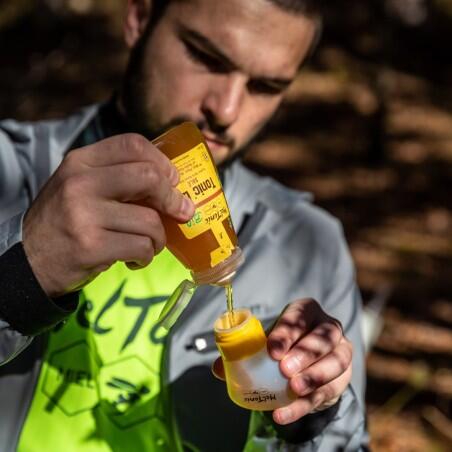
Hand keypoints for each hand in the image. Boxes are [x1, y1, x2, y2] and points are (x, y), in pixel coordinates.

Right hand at [23, 133, 194, 296]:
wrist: (29, 260)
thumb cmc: (66, 221)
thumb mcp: (82, 187)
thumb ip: (118, 178)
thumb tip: (171, 183)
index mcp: (80, 162)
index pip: (133, 144)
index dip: (162, 162)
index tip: (173, 180)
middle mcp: (80, 183)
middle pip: (149, 177)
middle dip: (173, 198)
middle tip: (181, 212)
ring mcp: (84, 215)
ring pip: (150, 220)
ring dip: (159, 238)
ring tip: (148, 244)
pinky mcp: (91, 246)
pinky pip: (141, 247)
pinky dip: (146, 256)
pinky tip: (135, 259)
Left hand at [212, 299, 351, 424]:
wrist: (308, 363)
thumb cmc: (285, 345)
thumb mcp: (267, 342)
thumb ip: (244, 352)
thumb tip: (218, 368)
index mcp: (307, 311)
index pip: (300, 316)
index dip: (287, 331)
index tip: (272, 350)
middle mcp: (329, 328)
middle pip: (323, 338)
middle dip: (305, 353)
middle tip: (285, 370)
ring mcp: (340, 352)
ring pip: (335, 362)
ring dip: (314, 376)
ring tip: (294, 389)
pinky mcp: (342, 378)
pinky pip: (328, 391)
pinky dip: (304, 405)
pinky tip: (285, 413)